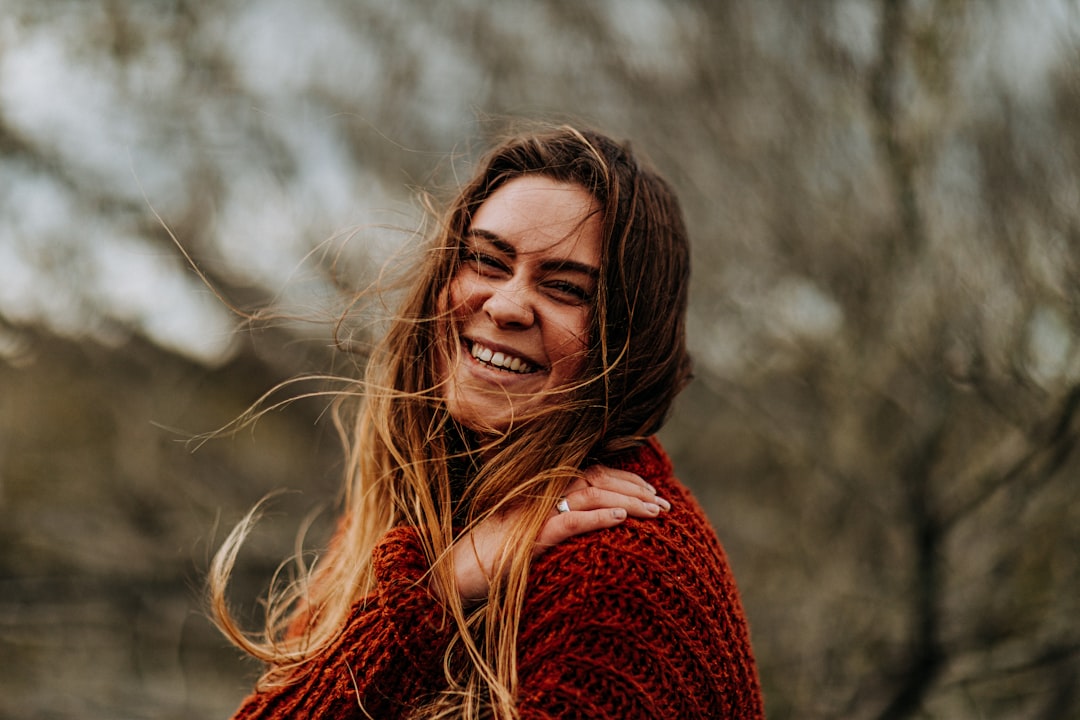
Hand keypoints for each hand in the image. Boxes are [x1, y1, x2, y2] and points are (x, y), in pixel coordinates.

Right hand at [450, 466, 670, 601]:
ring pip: (588, 495)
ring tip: (654, 512)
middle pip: (596, 480)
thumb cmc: (490, 561)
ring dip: (626, 501)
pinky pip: (567, 522)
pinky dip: (595, 518)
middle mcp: (537, 494)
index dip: (625, 479)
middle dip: (635, 490)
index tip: (654, 493)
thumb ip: (559, 523)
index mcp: (540, 490)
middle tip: (666, 505)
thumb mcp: (531, 536)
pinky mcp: (525, 536)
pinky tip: (619, 520)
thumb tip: (599, 522)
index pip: (592, 473)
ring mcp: (531, 513)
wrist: (451, 577)